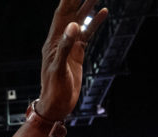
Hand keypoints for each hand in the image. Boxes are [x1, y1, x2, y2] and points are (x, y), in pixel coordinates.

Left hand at [37, 0, 108, 119]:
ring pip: (80, 21)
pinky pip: (87, 33)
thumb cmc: (54, 90)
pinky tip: (103, 11)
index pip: (62, 14)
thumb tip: (73, 25)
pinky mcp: (77, 53)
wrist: (57, 105)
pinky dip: (94, 22)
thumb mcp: (59, 68)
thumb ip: (65, 47)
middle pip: (71, 13)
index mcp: (53, 42)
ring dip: (88, 6)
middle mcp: (60, 40)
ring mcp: (69, 46)